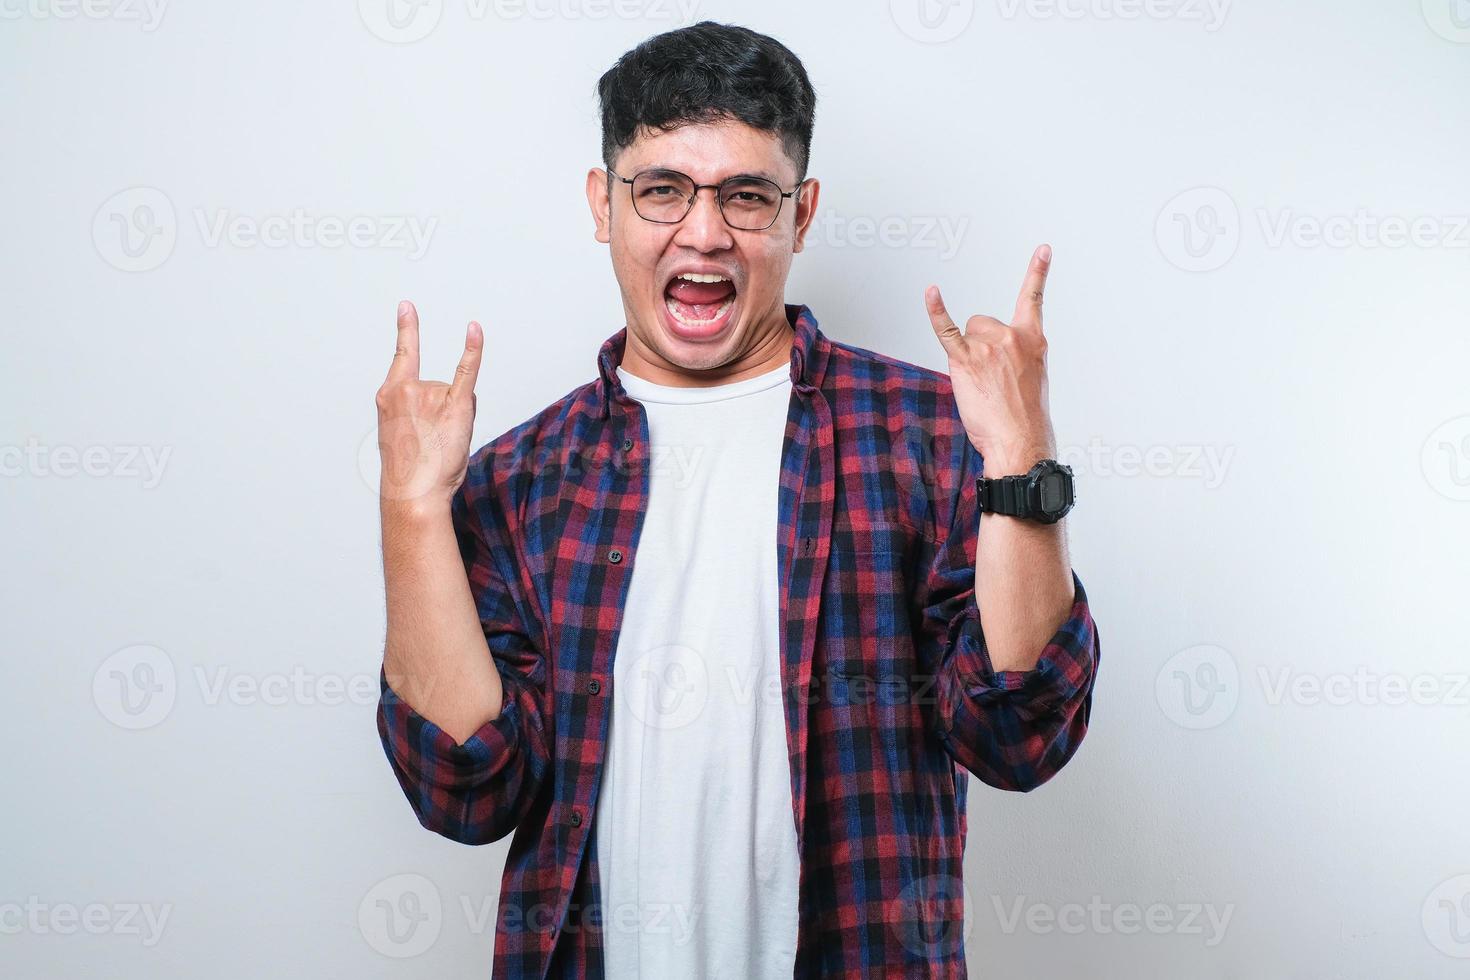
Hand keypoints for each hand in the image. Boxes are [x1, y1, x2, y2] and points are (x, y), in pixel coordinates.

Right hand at [374, 300, 482, 508]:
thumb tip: (456, 395)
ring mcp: (430, 395)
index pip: (403, 356)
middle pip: (442, 387)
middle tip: (433, 441)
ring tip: (443, 443)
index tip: (407, 307)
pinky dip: (472, 350)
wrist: (414, 492)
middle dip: (445, 411)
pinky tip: (473, 330)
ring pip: (458, 396)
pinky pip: (467, 371)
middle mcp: (408, 389)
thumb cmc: (411, 471)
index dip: (407, 329)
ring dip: (458, 418)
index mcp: (390, 395)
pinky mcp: (454, 405)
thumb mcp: (404, 433)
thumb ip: (422, 408)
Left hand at [925, 244, 1057, 476]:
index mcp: (1034, 340)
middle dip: (980, 346)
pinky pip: (947, 329)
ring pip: (967, 333)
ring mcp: (989, 345)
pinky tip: (931, 293)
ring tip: (980, 384)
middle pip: (983, 322)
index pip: (1034, 300)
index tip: (1043, 250)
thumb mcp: (1034, 380)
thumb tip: (997, 357)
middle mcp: (1013, 336)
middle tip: (990, 379)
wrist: (1019, 441)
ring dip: (967, 355)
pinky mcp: (966, 359)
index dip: (1038, 272)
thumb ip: (1019, 357)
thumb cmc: (1025, 419)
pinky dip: (936, 310)